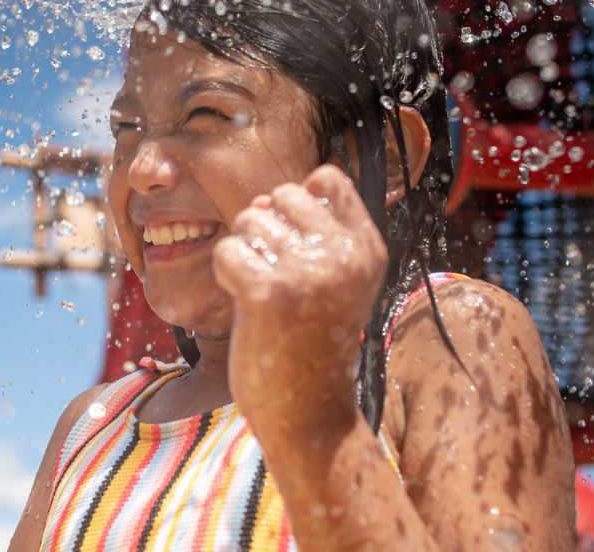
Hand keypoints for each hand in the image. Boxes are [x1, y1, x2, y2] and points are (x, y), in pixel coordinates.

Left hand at [211, 165, 387, 433]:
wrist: (310, 416)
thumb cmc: (313, 344)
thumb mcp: (335, 283)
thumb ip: (310, 233)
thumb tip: (262, 199)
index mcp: (367, 248)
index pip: (328, 178)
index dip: (299, 201)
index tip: (295, 244)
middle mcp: (344, 255)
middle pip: (280, 194)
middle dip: (264, 227)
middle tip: (274, 276)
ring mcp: (307, 273)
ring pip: (248, 220)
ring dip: (243, 253)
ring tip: (263, 295)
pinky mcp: (268, 293)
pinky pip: (227, 251)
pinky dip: (226, 275)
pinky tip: (246, 306)